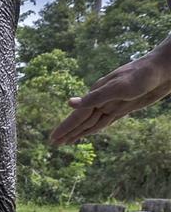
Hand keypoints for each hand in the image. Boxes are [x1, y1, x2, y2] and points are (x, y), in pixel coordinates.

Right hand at [51, 38, 170, 144]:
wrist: (164, 68)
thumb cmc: (143, 75)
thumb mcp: (118, 87)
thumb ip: (94, 97)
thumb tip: (69, 104)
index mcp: (98, 95)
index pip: (77, 116)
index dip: (65, 128)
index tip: (53, 139)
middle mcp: (102, 101)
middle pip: (82, 121)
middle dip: (68, 132)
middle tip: (54, 143)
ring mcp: (113, 104)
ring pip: (92, 123)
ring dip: (80, 132)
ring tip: (68, 141)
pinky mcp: (124, 107)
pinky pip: (105, 121)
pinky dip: (95, 128)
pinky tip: (90, 131)